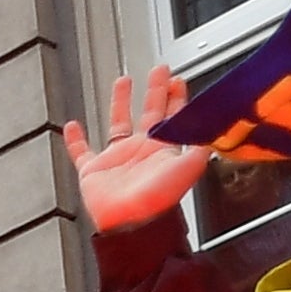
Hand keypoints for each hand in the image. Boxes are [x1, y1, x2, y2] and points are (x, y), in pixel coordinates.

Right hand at [59, 65, 204, 237]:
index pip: (173, 116)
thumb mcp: (192, 165)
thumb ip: (204, 140)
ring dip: (121, 102)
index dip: (177, 97)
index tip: (178, 79)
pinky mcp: (93, 171)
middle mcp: (142, 151)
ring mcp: (117, 160)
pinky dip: (75, 140)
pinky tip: (72, 126)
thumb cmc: (160, 200)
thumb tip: (218, 122)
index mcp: (164, 149)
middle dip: (155, 89)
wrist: (132, 222)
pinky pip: (81, 152)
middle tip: (160, 69)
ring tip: (124, 81)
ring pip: (118, 123)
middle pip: (150, 112)